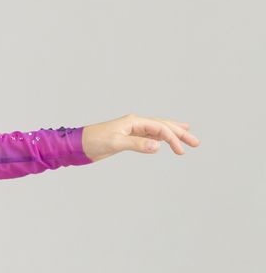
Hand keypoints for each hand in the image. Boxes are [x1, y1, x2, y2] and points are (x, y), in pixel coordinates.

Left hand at [80, 114, 198, 163]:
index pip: (160, 128)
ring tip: (187, 136)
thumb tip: (157, 146)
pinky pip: (148, 136)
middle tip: (196, 142)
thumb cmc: (93, 141)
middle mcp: (135, 123)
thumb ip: (137, 144)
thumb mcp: (115, 143)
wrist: (77, 145)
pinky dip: (159, 138)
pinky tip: (165, 141)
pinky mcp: (127, 138)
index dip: (173, 139)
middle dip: (180, 134)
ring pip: (157, 130)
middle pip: (163, 126)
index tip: (181, 151)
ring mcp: (132, 130)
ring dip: (172, 135)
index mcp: (134, 121)